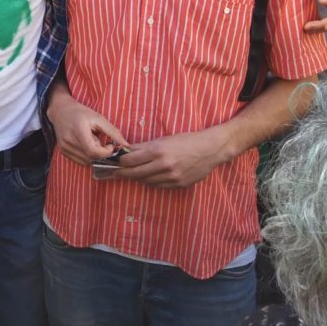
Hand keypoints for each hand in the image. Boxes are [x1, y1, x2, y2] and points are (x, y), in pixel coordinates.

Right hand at [46, 83, 127, 164]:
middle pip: (91, 158)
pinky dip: (87, 157)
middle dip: (102, 154)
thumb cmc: (81, 113)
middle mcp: (69, 141)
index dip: (105, 153)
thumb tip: (126, 145)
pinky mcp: (63, 152)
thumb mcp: (98, 118)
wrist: (60, 111)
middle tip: (104, 144)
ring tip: (94, 143)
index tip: (110, 145)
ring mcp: (65, 147)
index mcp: (79, 130)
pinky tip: (88, 146)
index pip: (93, 151)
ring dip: (95, 156)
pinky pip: (80, 161)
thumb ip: (113, 131)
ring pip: (86, 162)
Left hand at [115, 127, 230, 188]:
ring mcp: (172, 177)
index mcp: (158, 151)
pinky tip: (149, 176)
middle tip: (115, 172)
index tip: (115, 161)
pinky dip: (152, 181)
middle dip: (123, 172)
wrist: (210, 149)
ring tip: (133, 173)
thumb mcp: (164, 140)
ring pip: (146, 181)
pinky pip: (159, 185)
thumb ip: (144, 147)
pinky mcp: (179, 185)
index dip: (120, 162)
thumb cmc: (186, 140)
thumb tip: (126, 150)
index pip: (130, 160)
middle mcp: (164, 165)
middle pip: (135, 173)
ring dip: (138, 177)